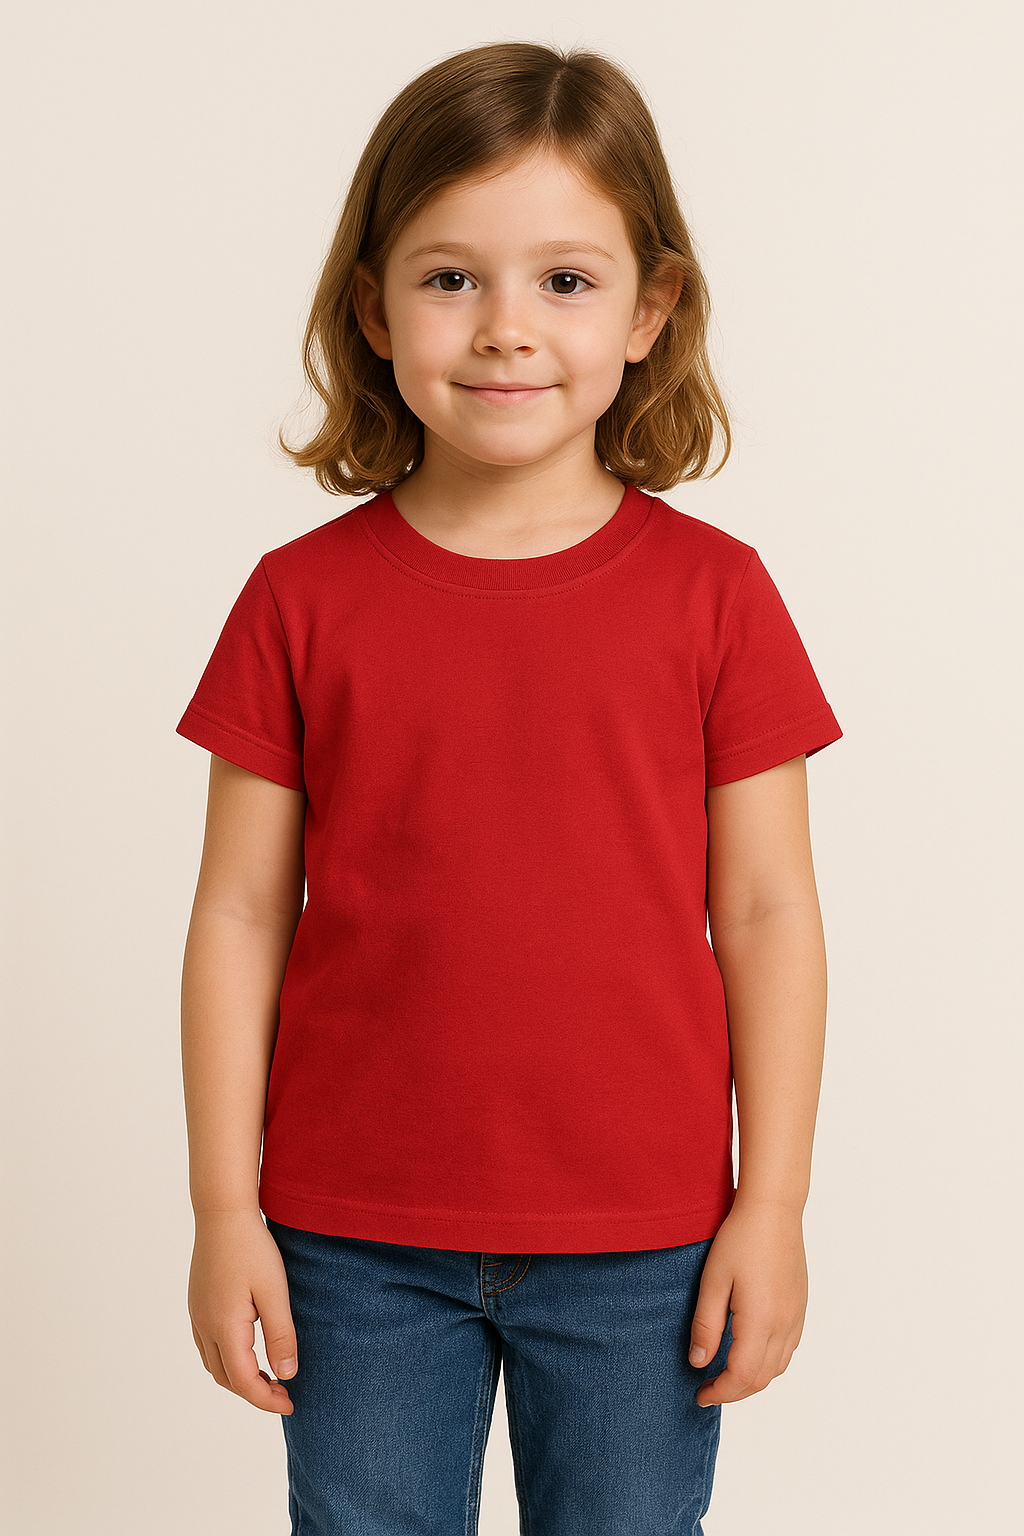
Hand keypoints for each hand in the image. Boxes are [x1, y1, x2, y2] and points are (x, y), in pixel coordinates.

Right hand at [188, 1209, 297, 1414]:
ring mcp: (196, 1315)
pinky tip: (247, 1350)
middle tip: (283, 1391)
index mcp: (224, 1327)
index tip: (291, 1403)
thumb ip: (280, 1335)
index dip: (267, 1399)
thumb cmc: (252, 1248)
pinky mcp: (197, 1303)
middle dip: (253, 1392)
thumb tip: (287, 1374)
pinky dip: (227, 1359)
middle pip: (226, 1378)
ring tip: (268, 1375)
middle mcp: (204, 1326)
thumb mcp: (275, 1292)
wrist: (222, 1213)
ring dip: (238, 1378)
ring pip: (214, 1364)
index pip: (243, 1381)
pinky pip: (208, 1346)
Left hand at [688, 1200, 808, 1406]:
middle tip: (708, 1389)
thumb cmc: (740, 1239)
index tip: (700, 1394)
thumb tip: (699, 1362)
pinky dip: (770, 1363)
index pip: (741, 1375)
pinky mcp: (801, 1306)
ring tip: (726, 1374)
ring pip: (778, 1367)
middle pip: (762, 1378)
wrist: (774, 1210)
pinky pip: (788, 1349)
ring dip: (753, 1379)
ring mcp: (796, 1316)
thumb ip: (706, 1325)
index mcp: (761, 1321)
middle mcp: (784, 1324)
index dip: (720, 1392)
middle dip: (734, 1392)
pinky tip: (752, 1353)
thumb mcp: (713, 1281)